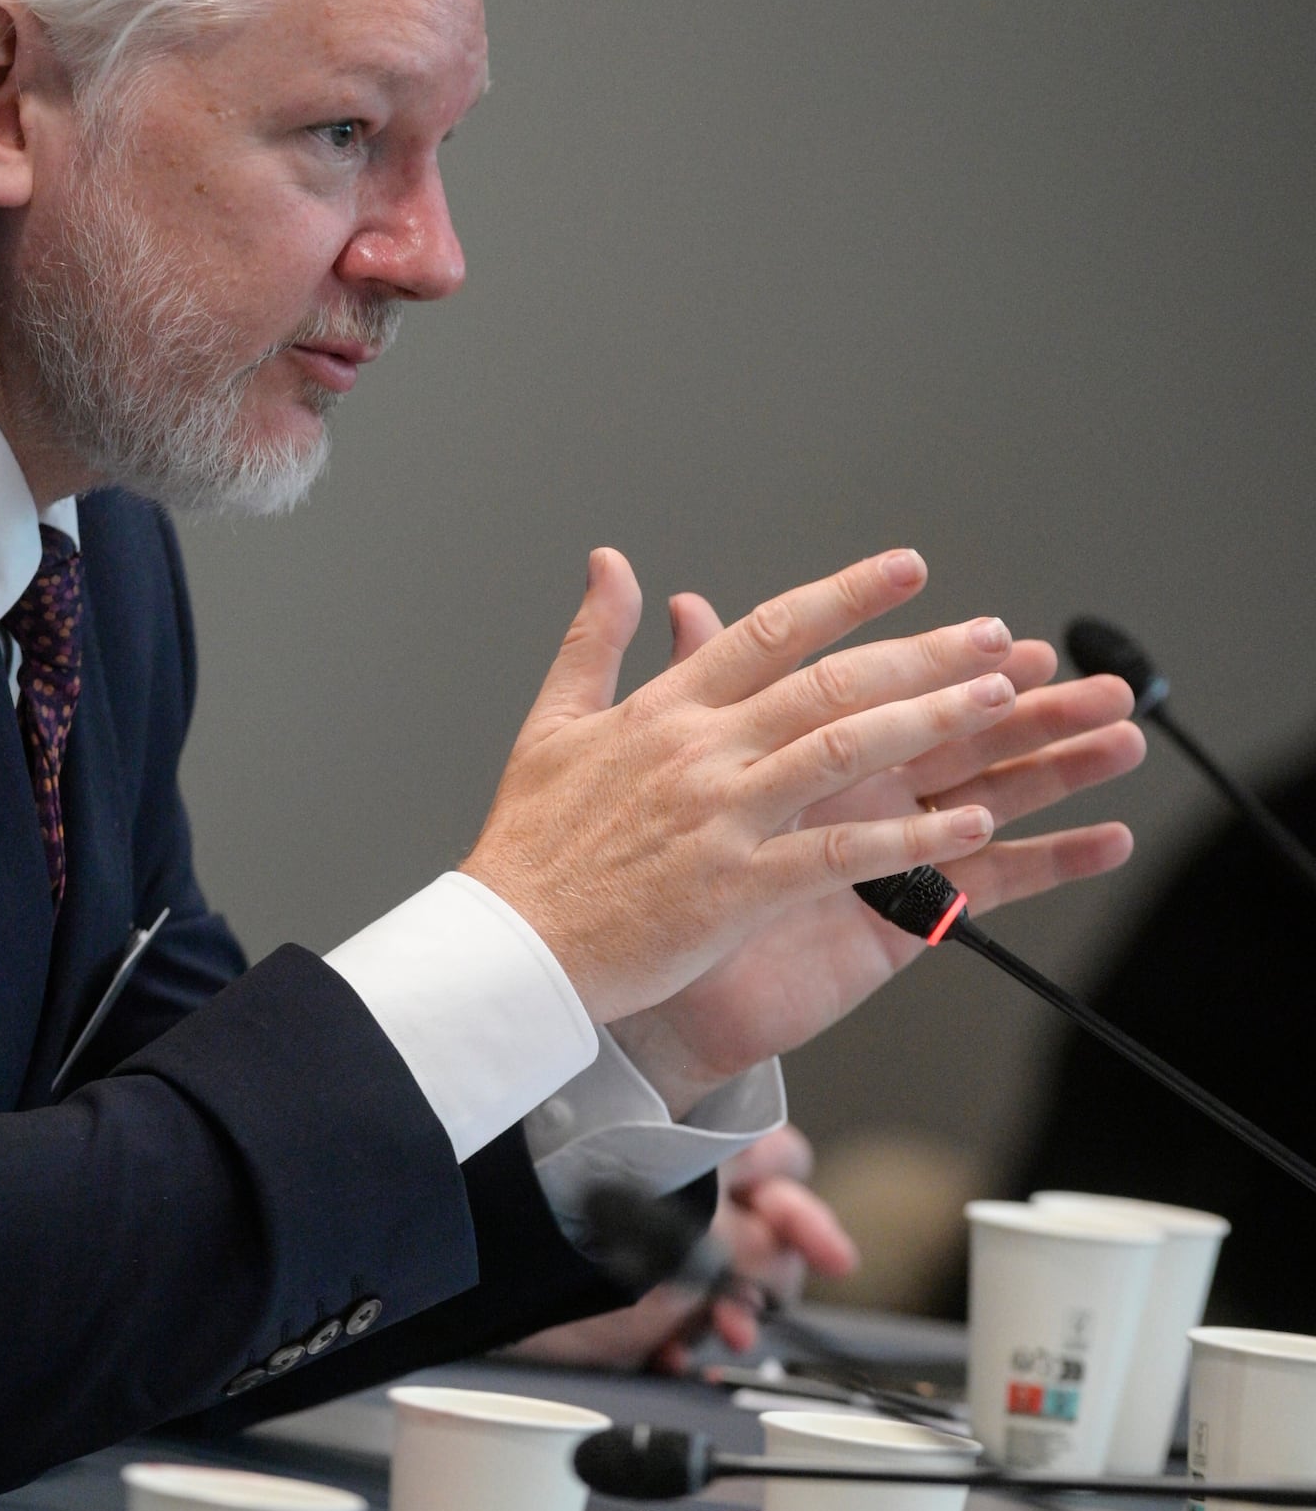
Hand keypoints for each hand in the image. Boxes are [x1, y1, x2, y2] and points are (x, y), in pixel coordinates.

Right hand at [466, 546, 1018, 1025]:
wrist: (509, 947)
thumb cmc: (531, 844)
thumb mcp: (551, 721)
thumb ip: (595, 639)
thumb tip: (611, 563)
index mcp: (665, 710)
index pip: (771, 629)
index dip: (847, 595)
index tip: (907, 568)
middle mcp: (702, 750)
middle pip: (829, 682)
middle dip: (921, 652)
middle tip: (993, 634)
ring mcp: (723, 817)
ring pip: (845, 750)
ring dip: (933, 722)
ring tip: (1001, 700)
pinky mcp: (738, 889)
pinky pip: (841, 853)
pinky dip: (908, 837)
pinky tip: (967, 825)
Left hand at [509, 1124, 856, 1372]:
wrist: (494, 1279)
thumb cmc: (577, 1236)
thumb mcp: (688, 1241)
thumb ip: (754, 1240)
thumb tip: (795, 1249)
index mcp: (697, 1147)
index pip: (782, 1163)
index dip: (806, 1209)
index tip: (831, 1257)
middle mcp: (682, 1181)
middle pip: (764, 1225)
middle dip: (771, 1272)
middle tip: (757, 1308)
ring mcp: (658, 1233)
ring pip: (730, 1274)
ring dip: (734, 1311)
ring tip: (719, 1336)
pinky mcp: (634, 1282)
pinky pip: (685, 1310)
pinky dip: (689, 1336)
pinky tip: (676, 1357)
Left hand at [609, 596, 1144, 1110]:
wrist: (640, 980)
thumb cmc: (654, 876)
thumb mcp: (667, 768)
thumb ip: (691, 683)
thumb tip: (685, 601)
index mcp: (813, 753)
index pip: (896, 695)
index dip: (952, 666)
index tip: (1009, 636)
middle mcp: (863, 799)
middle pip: (965, 743)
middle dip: (1036, 711)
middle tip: (1103, 685)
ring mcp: (890, 858)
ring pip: (993, 801)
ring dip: (1060, 772)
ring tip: (1121, 740)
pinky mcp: (901, 922)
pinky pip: (985, 889)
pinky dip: (1048, 863)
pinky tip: (1104, 840)